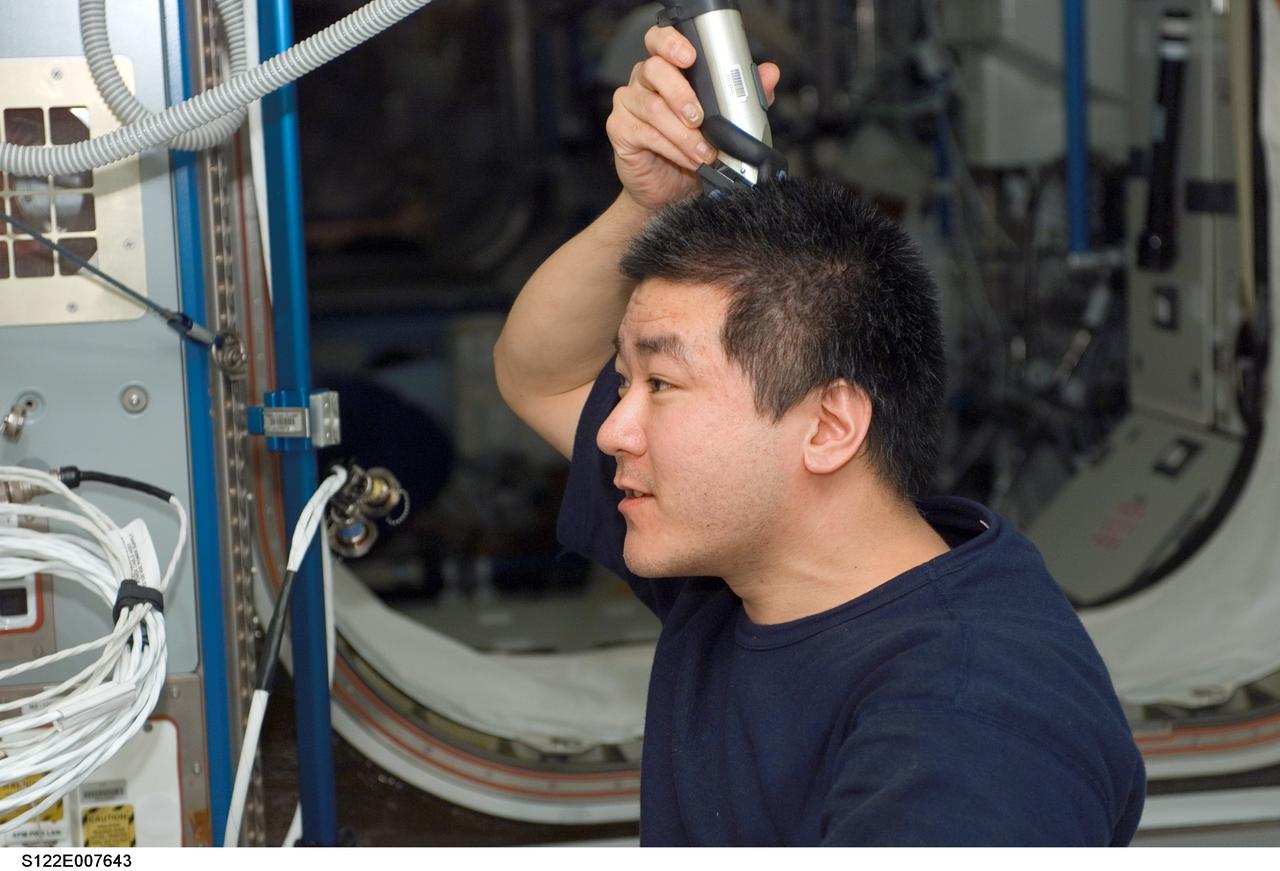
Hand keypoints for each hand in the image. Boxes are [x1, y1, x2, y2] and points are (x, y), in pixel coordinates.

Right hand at [608, 25, 779, 211]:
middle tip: (699, 116)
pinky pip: (646, 133)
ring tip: (703, 150)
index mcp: (667, 70)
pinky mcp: (620, 130)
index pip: (661, 41)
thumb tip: (770, 74)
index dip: (672, 43)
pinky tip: (687, 158)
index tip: (690, 57)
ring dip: (682, 132)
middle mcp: (644, 81)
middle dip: (680, 92)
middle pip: (654, 69)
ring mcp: (629, 104)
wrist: (669, 191)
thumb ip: (745, 97)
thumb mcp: (724, 124)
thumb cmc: (692, 151)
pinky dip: (672, 148)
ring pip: (652, 106)